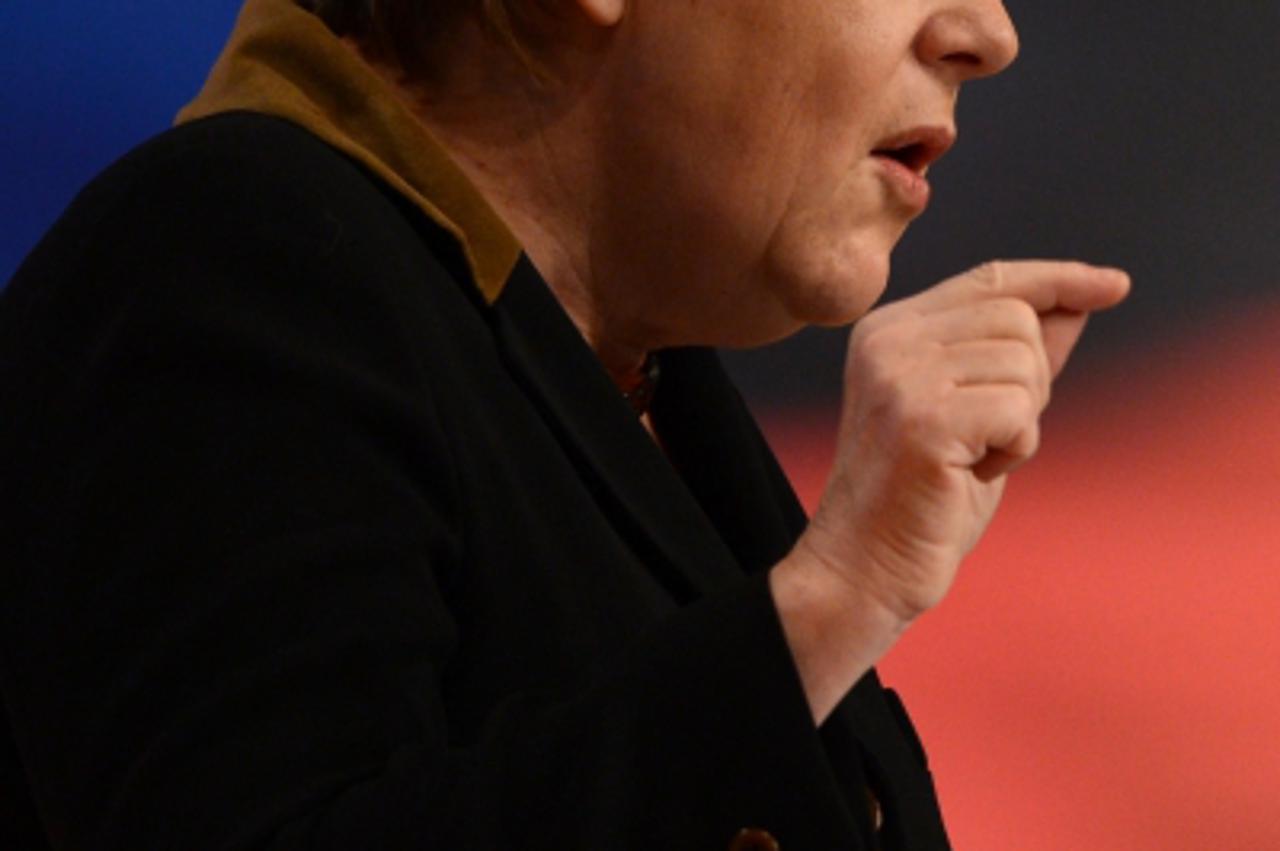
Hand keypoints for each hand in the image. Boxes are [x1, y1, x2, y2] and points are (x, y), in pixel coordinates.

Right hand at [771, 260, 1128, 720]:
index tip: (1115, 285)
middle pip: (1017, 317)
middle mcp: (887, 341)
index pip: (990, 280)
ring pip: (1025, 362)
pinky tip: (974, 474)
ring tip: (973, 458)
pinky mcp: (922, 420)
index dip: (1058, 278)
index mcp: (889, 331)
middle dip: (1032, 380)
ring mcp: (900, 377)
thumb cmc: (922, 498)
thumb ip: (1015, 356)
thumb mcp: (977, 414)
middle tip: (990, 436)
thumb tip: (1078, 302)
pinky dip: (1017, 449)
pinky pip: (1020, 409)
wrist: (864, 568)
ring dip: (1023, 422)